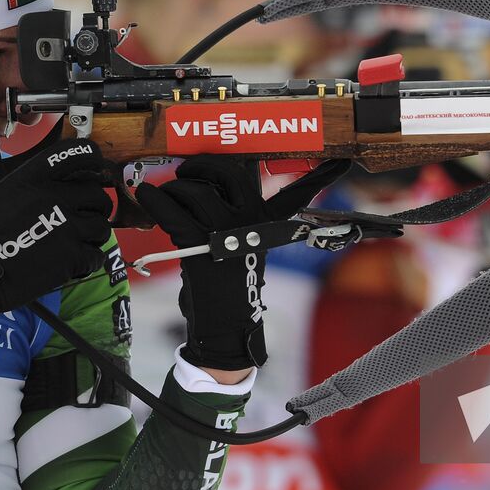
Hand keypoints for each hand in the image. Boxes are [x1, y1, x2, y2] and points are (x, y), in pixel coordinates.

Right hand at [0, 121, 112, 319]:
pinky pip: (97, 254)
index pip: (80, 154)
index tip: (97, 168)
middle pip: (98, 194)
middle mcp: (56, 197)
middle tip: (84, 215)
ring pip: (101, 225)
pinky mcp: (73, 255)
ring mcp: (68, 226)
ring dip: (92, 234)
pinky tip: (74, 261)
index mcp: (35, 177)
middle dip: (94, 206)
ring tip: (77, 240)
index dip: (94, 158)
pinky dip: (89, 260)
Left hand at [136, 156, 346, 370]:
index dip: (320, 178)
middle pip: (229, 173)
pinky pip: (173, 210)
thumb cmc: (232, 287)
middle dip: (203, 164)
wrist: (224, 328)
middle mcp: (253, 223)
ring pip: (195, 191)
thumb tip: (212, 192)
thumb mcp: (246, 250)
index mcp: (270, 224)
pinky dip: (155, 199)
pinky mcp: (200, 246)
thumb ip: (240, 221)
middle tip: (187, 169)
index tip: (342, 161)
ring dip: (173, 188)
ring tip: (166, 194)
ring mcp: (227, 233)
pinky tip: (148, 194)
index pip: (299, 194)